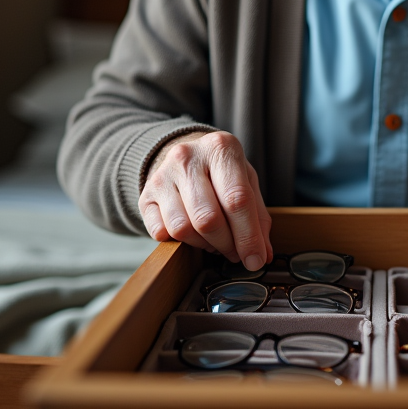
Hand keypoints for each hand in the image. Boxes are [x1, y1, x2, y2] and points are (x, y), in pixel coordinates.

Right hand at [138, 130, 272, 270]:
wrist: (186, 156)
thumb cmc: (221, 171)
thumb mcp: (247, 182)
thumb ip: (258, 217)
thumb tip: (262, 255)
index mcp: (221, 148)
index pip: (237, 199)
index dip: (248, 236)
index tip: (255, 260)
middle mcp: (188, 157)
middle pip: (208, 218)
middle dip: (226, 245)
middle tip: (235, 252)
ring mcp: (163, 176)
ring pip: (183, 229)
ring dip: (204, 245)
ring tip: (215, 241)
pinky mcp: (145, 195)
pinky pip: (161, 233)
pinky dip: (180, 243)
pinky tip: (193, 235)